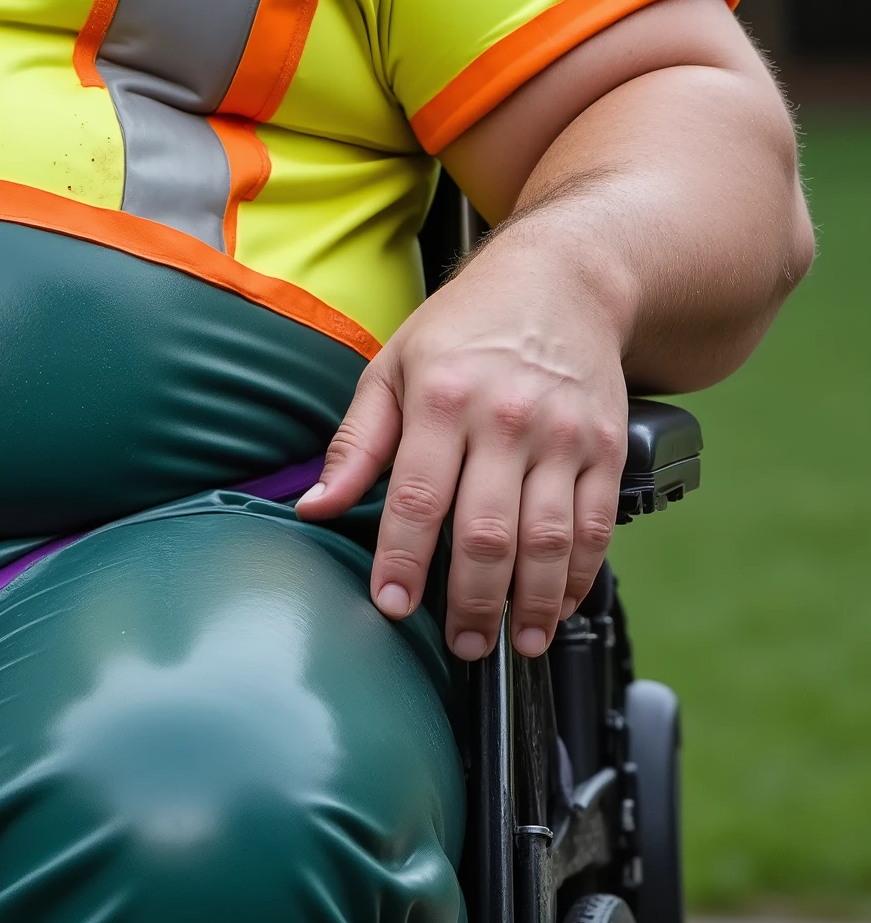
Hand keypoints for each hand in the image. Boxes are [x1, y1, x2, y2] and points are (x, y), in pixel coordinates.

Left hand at [297, 226, 628, 660]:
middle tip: (462, 644)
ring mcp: (563, 436)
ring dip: (533, 603)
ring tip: (515, 641)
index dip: (403, 559)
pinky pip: (596, 525)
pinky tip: (561, 605)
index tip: (393, 604)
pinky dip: (581, 574)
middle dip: (472, 601)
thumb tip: (315, 506)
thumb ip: (357, 443)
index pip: (416, 497)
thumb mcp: (393, 365)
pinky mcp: (607, 447)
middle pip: (486, 531)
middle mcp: (505, 418)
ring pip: (548, 539)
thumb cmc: (468, 326)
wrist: (567, 279)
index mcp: (441, 398)